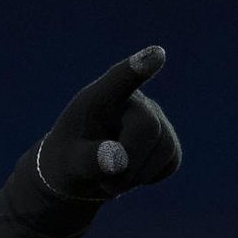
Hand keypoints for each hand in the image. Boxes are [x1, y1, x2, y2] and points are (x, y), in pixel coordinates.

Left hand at [37, 46, 181, 200]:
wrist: (79, 173)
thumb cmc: (67, 161)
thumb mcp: (67, 165)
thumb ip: (88, 160)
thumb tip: (118, 160)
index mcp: (98, 98)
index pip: (119, 80)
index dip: (137, 68)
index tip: (155, 54)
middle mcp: (131, 100)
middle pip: (148, 128)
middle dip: (129, 163)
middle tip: (104, 184)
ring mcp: (154, 116)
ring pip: (165, 148)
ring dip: (136, 176)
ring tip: (110, 178)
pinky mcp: (167, 138)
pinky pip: (171, 161)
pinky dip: (149, 176)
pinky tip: (129, 173)